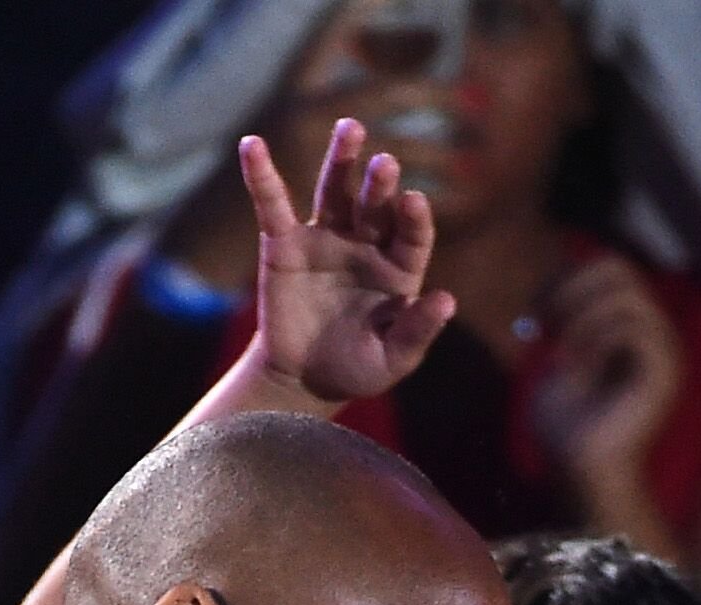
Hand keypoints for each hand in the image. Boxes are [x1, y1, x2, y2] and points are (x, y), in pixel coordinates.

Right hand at [237, 118, 457, 409]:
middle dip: (379, 185)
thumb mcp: (393, 360)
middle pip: (375, 205)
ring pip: (334, 192)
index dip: (413, 219)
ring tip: (351, 129)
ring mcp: (326, 238)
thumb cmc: (357, 368)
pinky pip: (273, 205)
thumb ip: (417, 331)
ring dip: (341, 160)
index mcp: (398, 269)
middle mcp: (365, 244)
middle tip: (386, 163)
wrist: (304, 380)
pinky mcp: (284, 243)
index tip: (414, 201)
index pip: (411, 236)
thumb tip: (447, 301)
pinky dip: (262, 175)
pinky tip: (252, 145)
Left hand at [525, 251, 683, 504]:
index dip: (565, 277)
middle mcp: (654, 332)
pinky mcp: (664, 371)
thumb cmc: (566, 428)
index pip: (607, 267)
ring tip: (560, 352)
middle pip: (618, 266)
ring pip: (627, 293)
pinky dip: (595, 339)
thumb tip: (560, 274)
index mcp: (631, 328)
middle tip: (543, 323)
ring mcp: (664, 350)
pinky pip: (634, 327)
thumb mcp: (559, 359)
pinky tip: (575, 366)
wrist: (580, 473)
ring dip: (580, 316)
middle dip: (570, 288)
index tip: (533, 312)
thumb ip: (565, 316)